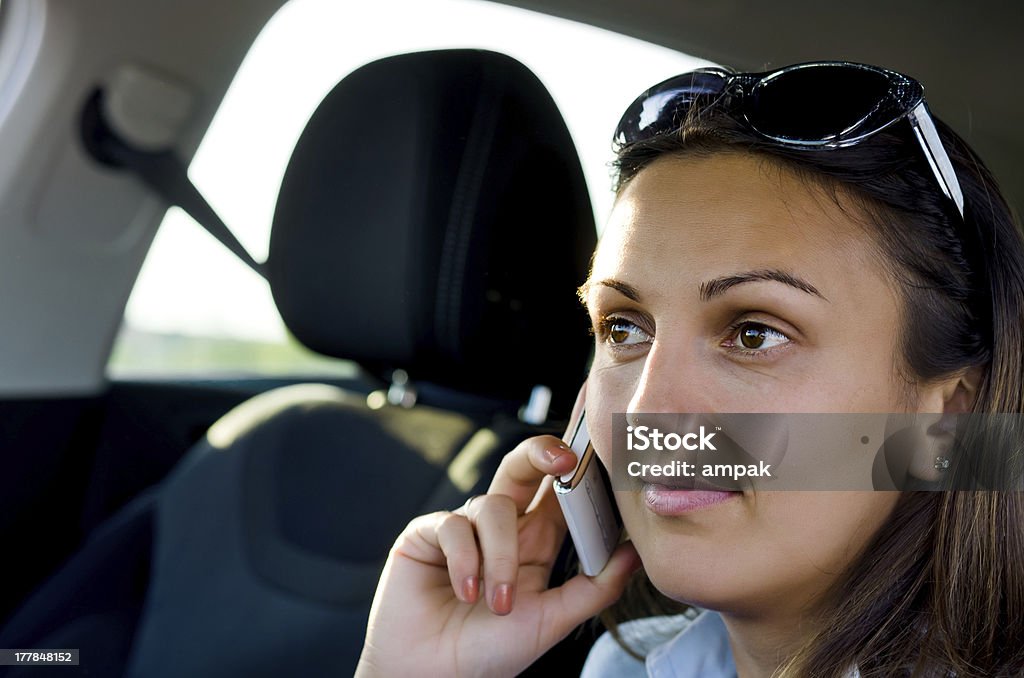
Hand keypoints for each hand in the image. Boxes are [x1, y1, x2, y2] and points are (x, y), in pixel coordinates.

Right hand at [355, 391, 639, 677]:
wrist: (434, 676)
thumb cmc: (489, 652)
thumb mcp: (552, 621)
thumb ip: (594, 588)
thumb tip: (633, 554)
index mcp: (535, 541)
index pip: (559, 493)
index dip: (577, 471)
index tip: (596, 456)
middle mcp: (501, 527)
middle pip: (522, 468)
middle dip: (542, 453)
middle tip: (564, 460)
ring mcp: (464, 527)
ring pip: (492, 506)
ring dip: (501, 557)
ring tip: (497, 602)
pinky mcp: (427, 534)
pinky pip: (453, 526)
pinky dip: (465, 562)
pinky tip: (466, 592)